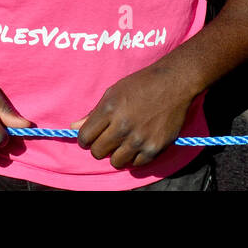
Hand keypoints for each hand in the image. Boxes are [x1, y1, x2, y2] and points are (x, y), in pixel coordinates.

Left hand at [74, 63, 197, 168]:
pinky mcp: (154, 148)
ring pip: (116, 162)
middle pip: (98, 152)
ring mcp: (139, 139)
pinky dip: (135, 157)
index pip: (85, 137)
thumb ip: (93, 113)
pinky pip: (136, 164)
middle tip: (109, 139)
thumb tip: (74, 128)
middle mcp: (122, 126)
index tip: (92, 136)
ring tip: (124, 142)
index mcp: (109, 109)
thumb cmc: (141, 84)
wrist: (174, 83)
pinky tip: (138, 144)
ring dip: (117, 154)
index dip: (86, 138)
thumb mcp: (114, 92)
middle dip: (100, 147)